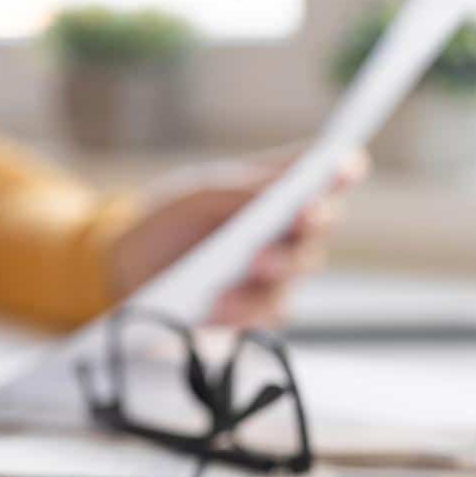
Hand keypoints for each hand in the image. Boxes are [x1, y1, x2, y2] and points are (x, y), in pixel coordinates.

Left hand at [110, 149, 368, 325]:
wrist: (129, 270)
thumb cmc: (170, 220)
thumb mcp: (199, 195)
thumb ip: (243, 189)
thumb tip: (284, 184)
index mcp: (279, 190)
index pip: (324, 175)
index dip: (343, 169)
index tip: (346, 164)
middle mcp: (288, 231)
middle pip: (321, 224)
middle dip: (312, 220)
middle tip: (302, 216)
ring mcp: (277, 273)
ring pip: (298, 270)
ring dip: (279, 265)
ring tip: (253, 264)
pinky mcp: (257, 312)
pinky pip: (266, 312)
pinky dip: (244, 307)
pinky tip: (220, 305)